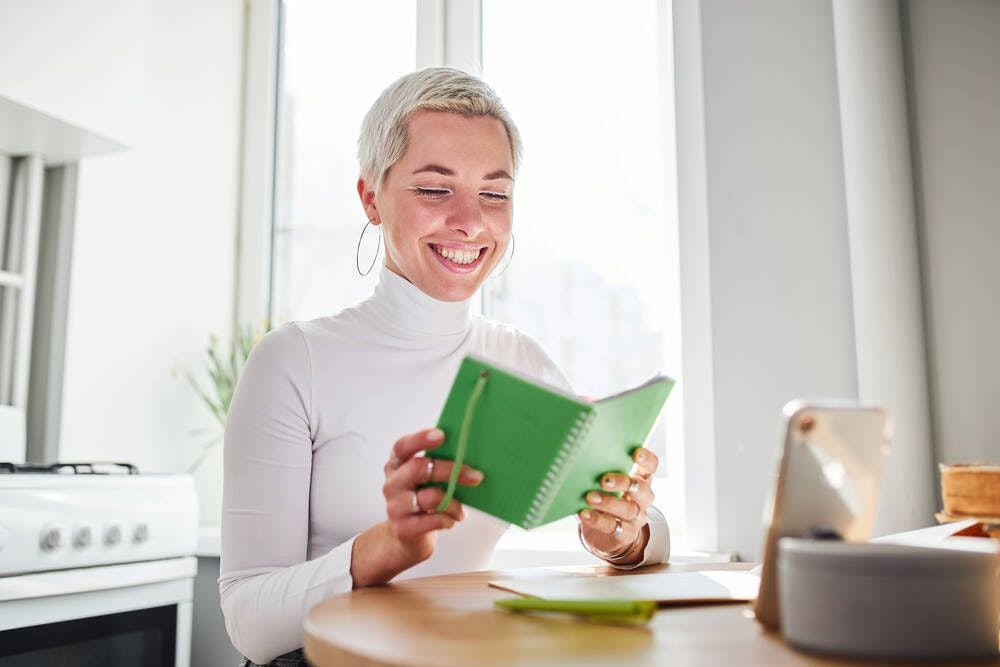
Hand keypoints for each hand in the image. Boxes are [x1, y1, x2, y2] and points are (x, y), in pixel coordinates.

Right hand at [351, 427, 483, 587]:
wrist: (406, 536)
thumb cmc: (422, 499)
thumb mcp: (425, 479)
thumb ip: (435, 464)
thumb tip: (466, 451)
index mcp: (397, 465)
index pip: (403, 447)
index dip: (420, 439)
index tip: (442, 435)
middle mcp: (392, 483)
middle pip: (419, 468)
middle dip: (450, 471)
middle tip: (476, 476)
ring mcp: (395, 506)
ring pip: (430, 497)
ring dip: (453, 503)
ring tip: (460, 509)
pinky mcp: (404, 528)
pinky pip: (434, 520)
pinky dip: (449, 519)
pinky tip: (451, 520)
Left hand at [579, 446, 657, 564]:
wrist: (604, 534)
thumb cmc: (604, 499)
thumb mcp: (605, 484)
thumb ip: (600, 472)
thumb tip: (579, 459)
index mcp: (640, 479)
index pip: (650, 466)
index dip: (646, 459)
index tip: (635, 453)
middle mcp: (643, 498)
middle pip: (640, 488)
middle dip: (623, 483)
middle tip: (604, 480)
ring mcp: (637, 518)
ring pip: (628, 510)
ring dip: (608, 503)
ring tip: (589, 497)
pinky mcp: (626, 535)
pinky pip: (614, 527)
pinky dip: (598, 520)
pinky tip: (584, 513)